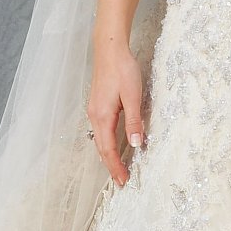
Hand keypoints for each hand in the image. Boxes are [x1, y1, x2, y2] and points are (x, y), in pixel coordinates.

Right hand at [87, 40, 144, 186]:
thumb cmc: (122, 69)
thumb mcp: (133, 96)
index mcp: (103, 116)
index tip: (123, 181)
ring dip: (108, 155)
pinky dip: (106, 143)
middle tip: (121, 181)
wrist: (109, 49)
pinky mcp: (97, 105)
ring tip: (118, 168)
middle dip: (111, 165)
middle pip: (101, 148)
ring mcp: (94, 110)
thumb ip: (134, 121)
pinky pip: (100, 131)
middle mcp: (95, 116)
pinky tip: (113, 145)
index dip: (116, 166)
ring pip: (99, 140)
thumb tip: (136, 144)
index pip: (109, 149)